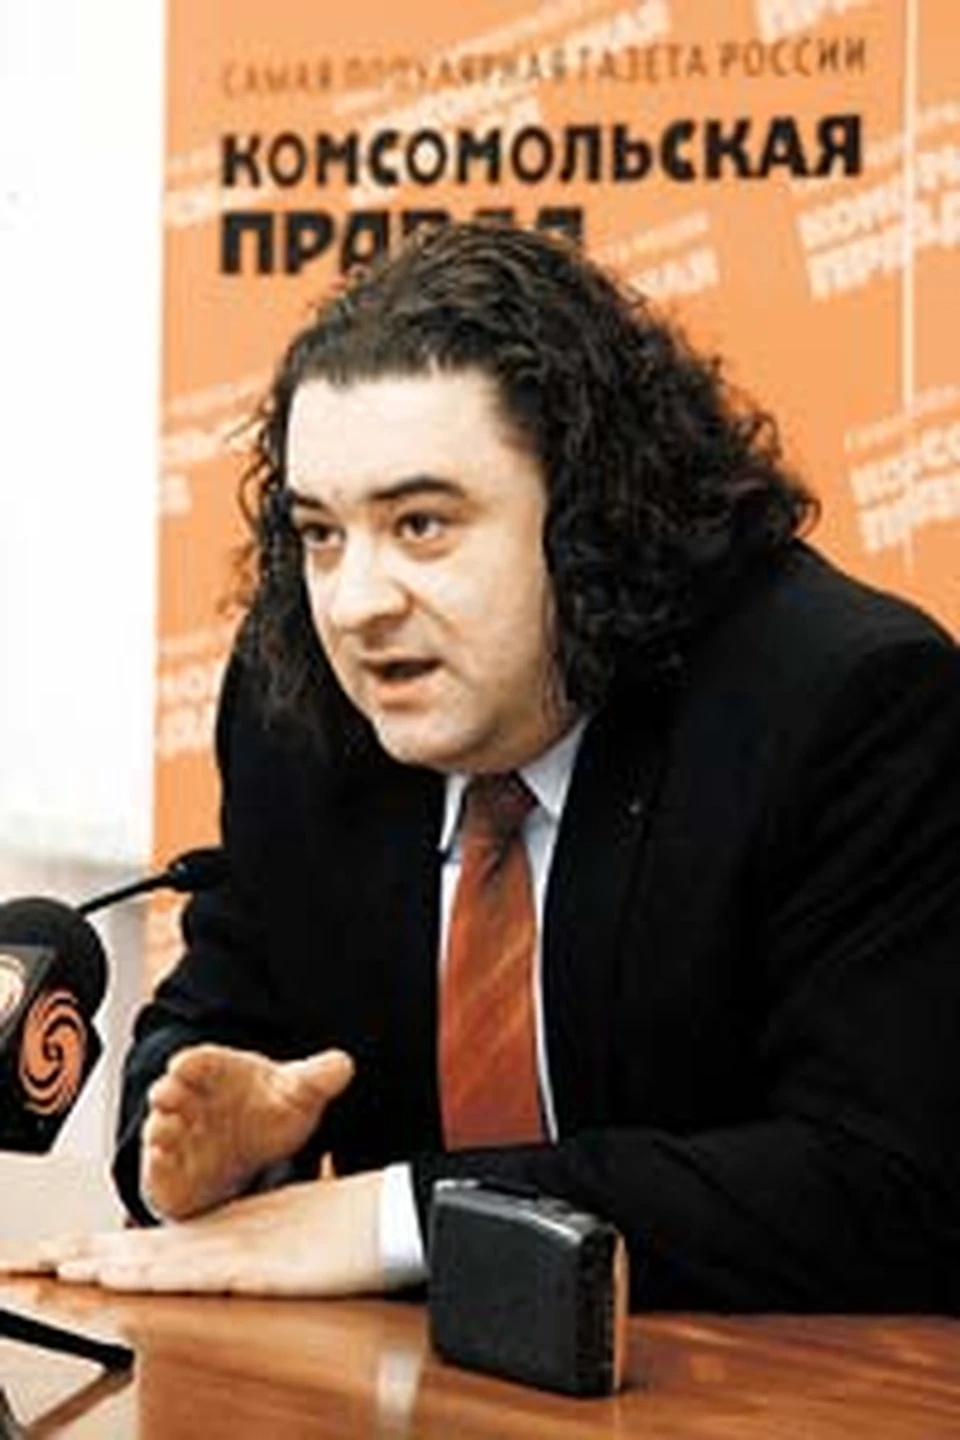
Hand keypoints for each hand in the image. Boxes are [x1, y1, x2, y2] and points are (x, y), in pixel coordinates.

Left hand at [1, 1172, 384, 1296]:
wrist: (398, 1215)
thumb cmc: (356, 1230)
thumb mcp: (300, 1244)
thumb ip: (265, 1253)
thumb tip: (240, 1265)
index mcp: (236, 1228)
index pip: (160, 1240)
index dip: (110, 1246)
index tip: (68, 1255)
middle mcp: (229, 1233)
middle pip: (145, 1244)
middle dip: (87, 1251)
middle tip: (34, 1257)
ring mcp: (243, 1246)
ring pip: (158, 1256)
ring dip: (104, 1261)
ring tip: (58, 1265)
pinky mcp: (261, 1266)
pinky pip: (195, 1272)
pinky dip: (152, 1272)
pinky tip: (120, 1274)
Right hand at [141, 1043, 354, 1220]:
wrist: (252, 1152)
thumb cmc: (269, 1111)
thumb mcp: (296, 1094)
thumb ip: (316, 1080)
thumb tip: (344, 1065)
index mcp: (216, 1072)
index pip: (200, 1061)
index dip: (192, 1063)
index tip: (185, 1065)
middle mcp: (190, 1101)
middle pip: (171, 1091)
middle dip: (168, 1093)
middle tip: (168, 1096)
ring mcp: (177, 1137)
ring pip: (160, 1128)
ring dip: (160, 1129)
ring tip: (166, 1131)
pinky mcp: (171, 1173)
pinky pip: (158, 1170)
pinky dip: (158, 1168)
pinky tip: (164, 1165)